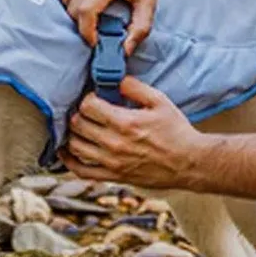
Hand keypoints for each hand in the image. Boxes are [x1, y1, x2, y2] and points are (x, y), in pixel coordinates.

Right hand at [47, 0, 165, 50]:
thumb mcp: (149, 0)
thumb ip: (140, 28)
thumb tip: (124, 51)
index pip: (87, 11)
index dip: (86, 32)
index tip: (94, 41)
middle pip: (71, 3)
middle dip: (79, 21)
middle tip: (91, 25)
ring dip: (64, 3)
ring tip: (79, 8)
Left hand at [61, 77, 207, 189]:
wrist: (189, 162)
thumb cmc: (177, 131)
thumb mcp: (160, 101)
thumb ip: (135, 88)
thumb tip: (116, 80)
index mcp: (125, 122)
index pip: (88, 106)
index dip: (88, 98)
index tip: (95, 98)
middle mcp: (114, 143)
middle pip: (78, 124)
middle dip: (79, 114)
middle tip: (87, 112)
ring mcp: (112, 162)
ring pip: (75, 146)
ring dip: (72, 134)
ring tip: (79, 127)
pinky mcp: (114, 176)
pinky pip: (81, 170)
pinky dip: (68, 160)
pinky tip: (66, 151)